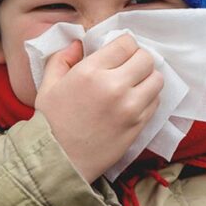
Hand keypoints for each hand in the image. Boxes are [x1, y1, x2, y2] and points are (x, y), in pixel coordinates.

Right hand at [34, 35, 163, 181]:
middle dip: (138, 59)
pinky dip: (148, 98)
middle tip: (128, 67)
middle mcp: (114, 86)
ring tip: (134, 84)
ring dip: (147, 78)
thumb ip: (62, 58)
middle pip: (146, 59)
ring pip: (157, 79)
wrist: (59, 162)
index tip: (118, 52)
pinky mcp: (138, 125)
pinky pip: (156, 102)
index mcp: (90, 72)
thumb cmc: (50, 123)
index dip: (124, 45)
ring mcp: (130, 108)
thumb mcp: (48, 85)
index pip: (126, 43)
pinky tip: (134, 101)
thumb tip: (78, 44)